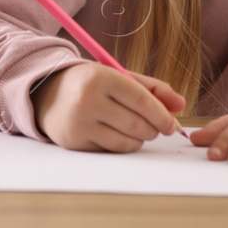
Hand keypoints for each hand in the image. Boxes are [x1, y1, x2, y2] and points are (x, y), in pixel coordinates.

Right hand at [30, 62, 185, 151]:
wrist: (46, 94)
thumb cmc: (90, 84)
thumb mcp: (117, 77)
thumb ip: (151, 88)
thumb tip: (180, 105)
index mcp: (100, 77)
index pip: (141, 100)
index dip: (162, 115)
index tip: (172, 124)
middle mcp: (87, 100)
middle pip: (137, 124)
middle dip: (154, 129)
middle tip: (156, 128)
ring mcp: (80, 123)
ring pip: (127, 142)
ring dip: (140, 139)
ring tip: (137, 129)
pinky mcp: (75, 142)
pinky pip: (112, 150)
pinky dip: (123, 145)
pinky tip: (118, 134)